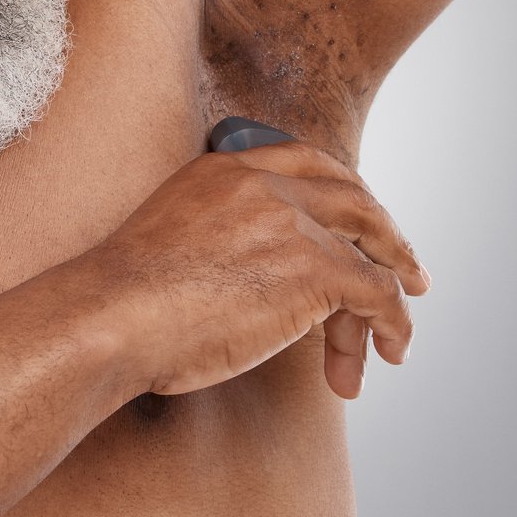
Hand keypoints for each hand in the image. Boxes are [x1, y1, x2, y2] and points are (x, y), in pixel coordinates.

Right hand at [83, 139, 430, 400]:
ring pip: (369, 252)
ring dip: (388, 300)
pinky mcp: (315, 267)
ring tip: (390, 345)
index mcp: (221, 169)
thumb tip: (239, 283)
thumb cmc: (117, 305)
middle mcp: (262, 184)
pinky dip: (393, 326)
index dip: (344, 192)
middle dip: (387, 238)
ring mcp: (292, 221)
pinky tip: (386, 355)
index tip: (359, 222)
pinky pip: (379, 294)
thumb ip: (210, 240)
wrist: (108, 318)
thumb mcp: (163, 246)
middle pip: (352, 198)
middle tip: (408, 272)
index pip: (305, 162)